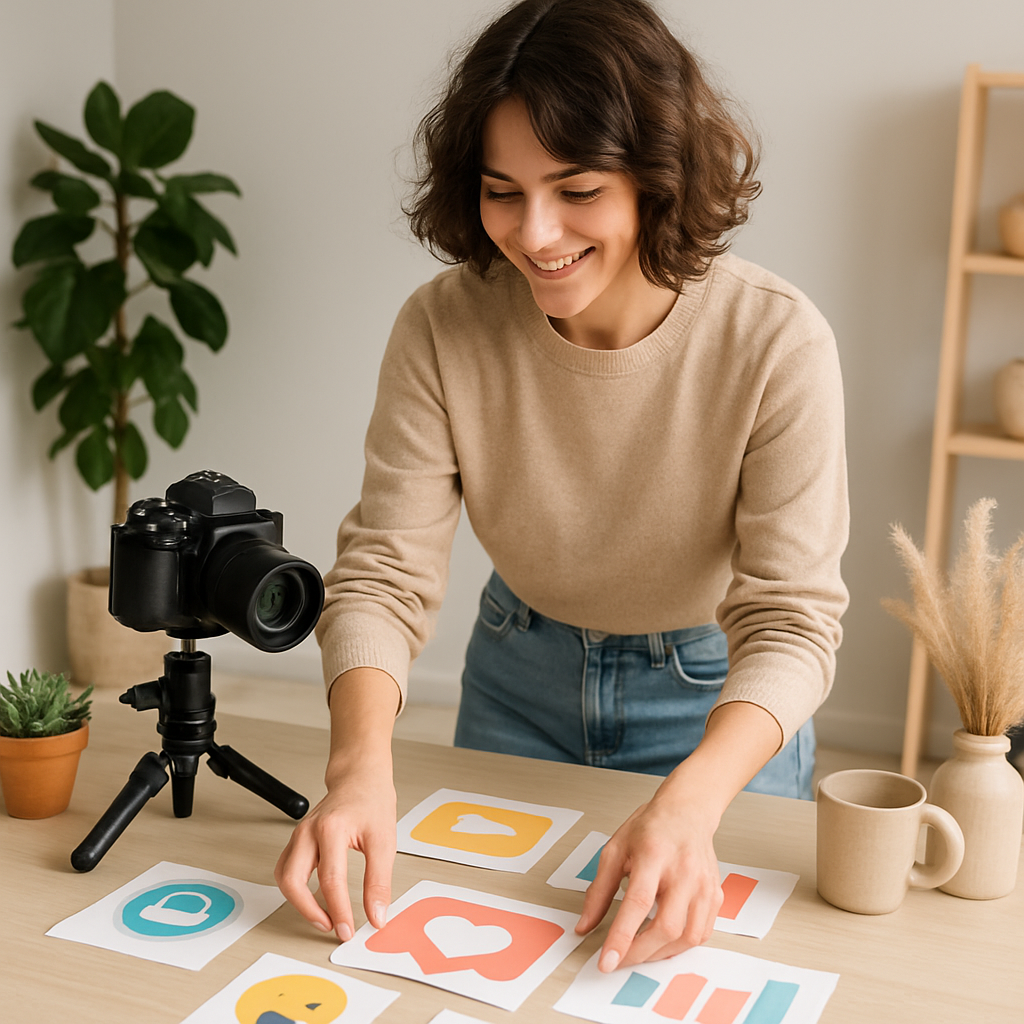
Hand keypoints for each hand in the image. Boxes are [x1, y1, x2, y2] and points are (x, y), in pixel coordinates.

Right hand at [275, 761, 396, 941]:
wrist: (360, 778)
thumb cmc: (372, 801)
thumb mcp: (384, 840)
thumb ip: (379, 881)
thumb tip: (376, 915)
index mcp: (331, 828)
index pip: (330, 880)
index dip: (339, 911)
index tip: (348, 930)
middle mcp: (309, 831)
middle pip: (293, 881)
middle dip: (309, 911)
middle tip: (332, 927)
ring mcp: (299, 834)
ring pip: (284, 877)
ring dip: (299, 903)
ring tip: (324, 917)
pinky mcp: (297, 839)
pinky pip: (286, 870)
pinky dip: (296, 889)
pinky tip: (314, 898)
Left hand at [575, 793, 723, 970]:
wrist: (687, 811)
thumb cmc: (651, 828)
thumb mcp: (615, 849)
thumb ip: (598, 890)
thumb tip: (584, 925)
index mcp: (654, 854)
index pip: (638, 903)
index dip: (622, 937)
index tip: (607, 962)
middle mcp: (683, 870)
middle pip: (666, 926)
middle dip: (639, 952)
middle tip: (619, 960)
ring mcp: (704, 884)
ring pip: (687, 936)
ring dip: (660, 953)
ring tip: (639, 950)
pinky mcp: (715, 895)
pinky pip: (701, 933)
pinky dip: (680, 946)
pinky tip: (663, 941)